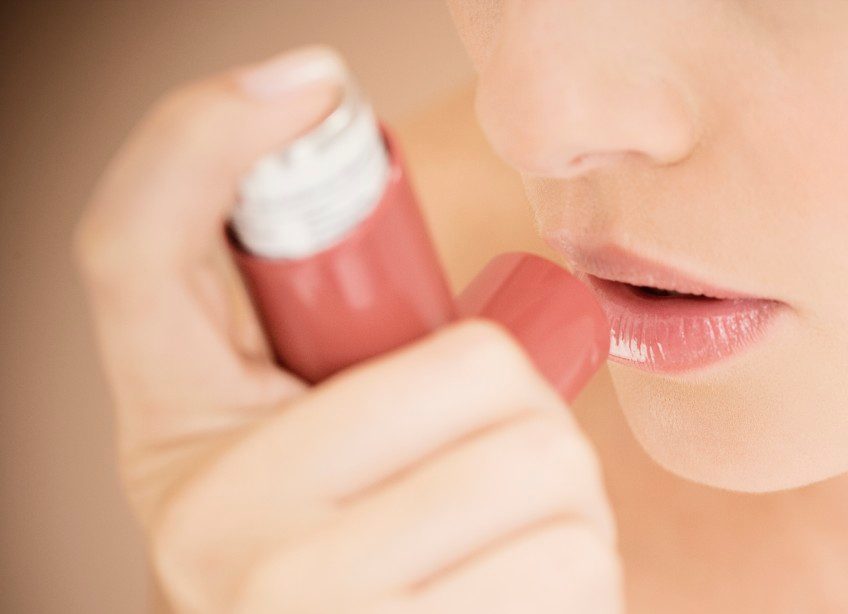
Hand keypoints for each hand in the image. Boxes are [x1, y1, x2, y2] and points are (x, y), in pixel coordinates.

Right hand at [74, 47, 620, 613]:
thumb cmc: (341, 556)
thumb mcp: (288, 450)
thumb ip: (324, 343)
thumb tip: (316, 113)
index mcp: (176, 440)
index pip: (138, 252)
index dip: (201, 138)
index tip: (304, 80)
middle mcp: (213, 529)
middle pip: (478, 374)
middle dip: (529, 404)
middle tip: (503, 446)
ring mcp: (305, 607)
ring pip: (545, 472)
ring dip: (567, 497)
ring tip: (509, 532)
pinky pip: (575, 570)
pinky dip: (583, 574)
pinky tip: (518, 595)